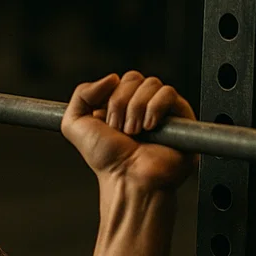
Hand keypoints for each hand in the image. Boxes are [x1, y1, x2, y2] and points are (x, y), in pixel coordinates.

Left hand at [61, 71, 196, 190]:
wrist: (128, 178)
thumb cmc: (107, 160)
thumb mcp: (74, 124)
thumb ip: (80, 94)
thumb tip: (111, 77)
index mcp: (120, 106)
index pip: (120, 80)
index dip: (111, 97)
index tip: (107, 123)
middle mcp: (141, 106)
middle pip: (134, 78)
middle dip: (121, 103)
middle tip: (121, 130)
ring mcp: (161, 110)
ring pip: (151, 84)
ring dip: (136, 109)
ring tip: (135, 133)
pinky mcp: (181, 116)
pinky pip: (168, 93)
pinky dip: (155, 107)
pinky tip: (150, 127)